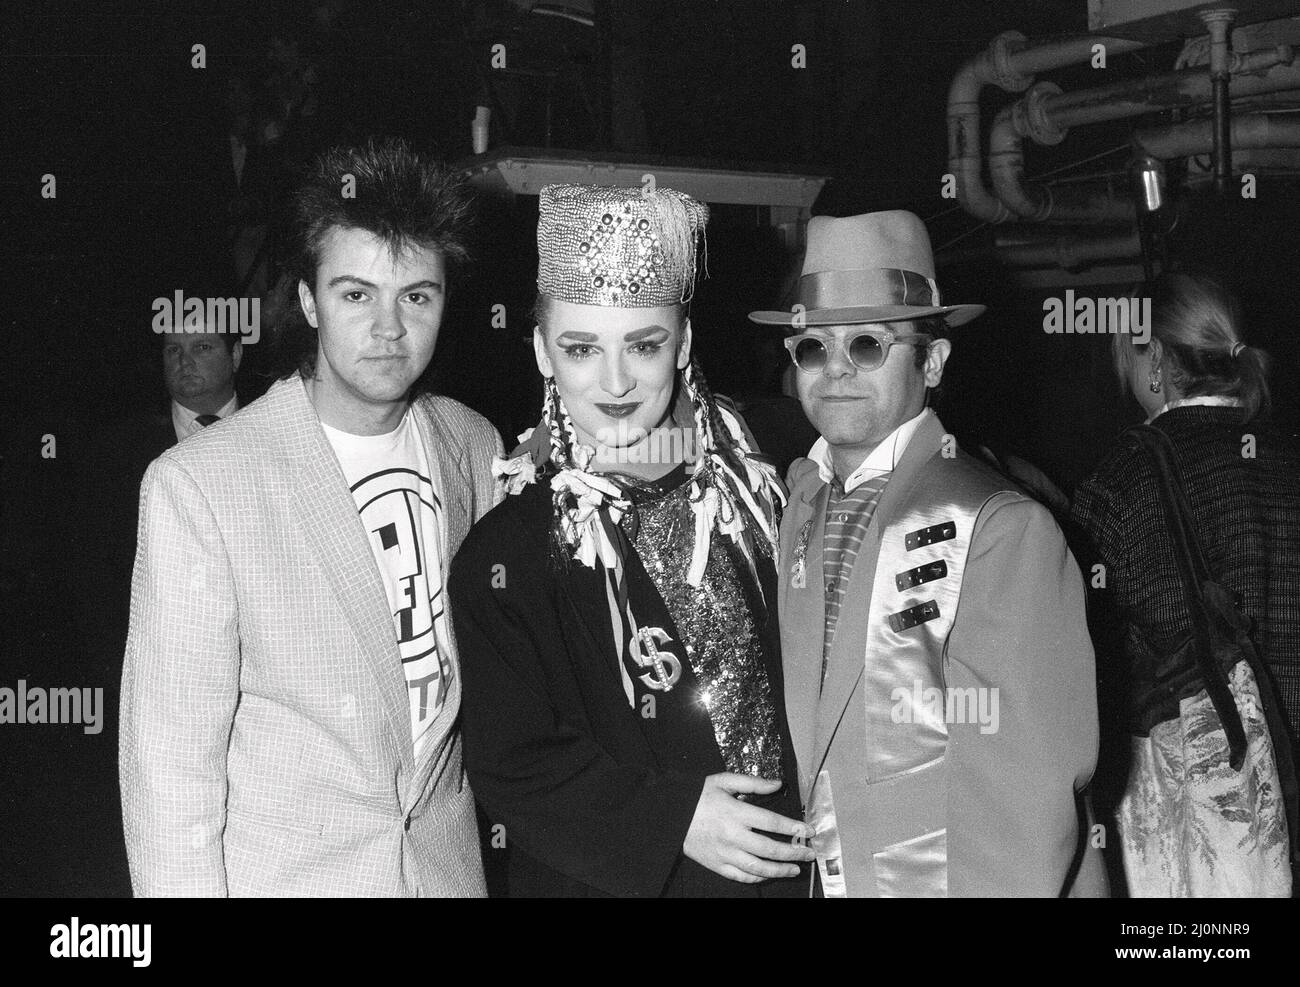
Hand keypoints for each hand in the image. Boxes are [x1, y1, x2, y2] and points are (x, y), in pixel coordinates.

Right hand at [682, 773, 815, 883]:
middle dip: (794, 853)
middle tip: (809, 853)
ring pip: (758, 868)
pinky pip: (741, 876)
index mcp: (736, 813)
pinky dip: (758, 877)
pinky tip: (769, 875)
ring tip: (794, 869)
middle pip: (770, 849)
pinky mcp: (717, 865)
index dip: (794, 828)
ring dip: (780, 870)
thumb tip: (777, 784)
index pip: (772, 823)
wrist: (671, 816)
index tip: (809, 831)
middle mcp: (732, 835)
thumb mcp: (724, 780)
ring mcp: (725, 853)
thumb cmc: (698, 796)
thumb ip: (752, 783)